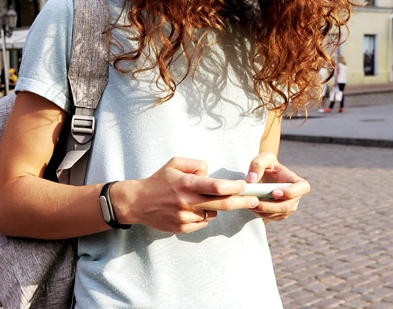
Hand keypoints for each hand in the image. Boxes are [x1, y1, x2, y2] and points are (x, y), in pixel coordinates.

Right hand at [113, 157, 259, 233]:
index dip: (234, 187)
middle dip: (242, 202)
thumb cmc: (159, 180)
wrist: (138, 202)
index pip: (215, 186)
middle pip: (222, 204)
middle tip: (255, 200)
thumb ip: (196, 164)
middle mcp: (187, 202)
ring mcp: (185, 217)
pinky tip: (192, 209)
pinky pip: (203, 222)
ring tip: (202, 199)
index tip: (245, 185)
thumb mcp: (175, 163)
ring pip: (213, 213)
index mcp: (186, 184)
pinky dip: (203, 215)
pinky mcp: (183, 228)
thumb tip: (210, 173)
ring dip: (216, 206)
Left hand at [245, 152, 309, 220]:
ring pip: (279, 214)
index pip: (303, 188)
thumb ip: (258, 164)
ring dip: (264, 211)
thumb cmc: (266, 165)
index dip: (291, 192)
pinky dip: (261, 214)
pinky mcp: (280, 214)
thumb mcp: (263, 159)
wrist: (262, 175)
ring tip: (250, 203)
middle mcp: (296, 196)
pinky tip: (252, 207)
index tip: (274, 192)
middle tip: (255, 202)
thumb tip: (252, 179)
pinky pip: (272, 217)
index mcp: (296, 181)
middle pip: (288, 206)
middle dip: (271, 206)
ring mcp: (289, 206)